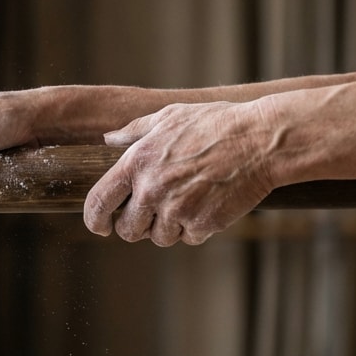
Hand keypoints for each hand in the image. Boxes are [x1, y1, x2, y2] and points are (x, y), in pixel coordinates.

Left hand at [85, 101, 275, 245]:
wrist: (261, 139)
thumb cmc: (216, 124)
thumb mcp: (170, 117)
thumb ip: (135, 131)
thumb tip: (108, 138)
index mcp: (137, 163)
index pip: (98, 202)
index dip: (94, 220)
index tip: (100, 226)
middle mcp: (152, 189)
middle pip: (128, 230)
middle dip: (137, 227)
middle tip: (153, 215)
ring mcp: (177, 210)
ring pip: (159, 237)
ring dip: (169, 227)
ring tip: (188, 201)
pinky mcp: (202, 224)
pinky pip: (188, 238)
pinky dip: (196, 227)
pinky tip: (209, 204)